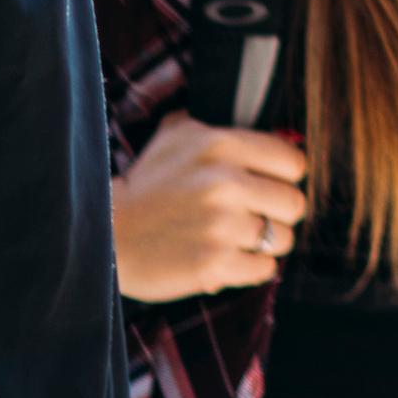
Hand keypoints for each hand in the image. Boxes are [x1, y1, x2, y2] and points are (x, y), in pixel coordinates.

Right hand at [113, 114, 309, 302]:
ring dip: (264, 243)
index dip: (284, 178)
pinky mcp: (214, 263)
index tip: (268, 186)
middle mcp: (226, 182)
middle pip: (295, 204)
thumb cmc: (145, 186)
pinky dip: (250, 268)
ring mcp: (222, 225)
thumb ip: (221, 129)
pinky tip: (226, 258)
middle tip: (252, 217)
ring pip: (283, 239)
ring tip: (235, 239)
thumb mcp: (176, 139)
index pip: (294, 163)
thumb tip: (275, 131)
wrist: (103, 234)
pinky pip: (265, 269)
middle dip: (277, 214)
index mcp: (221, 145)